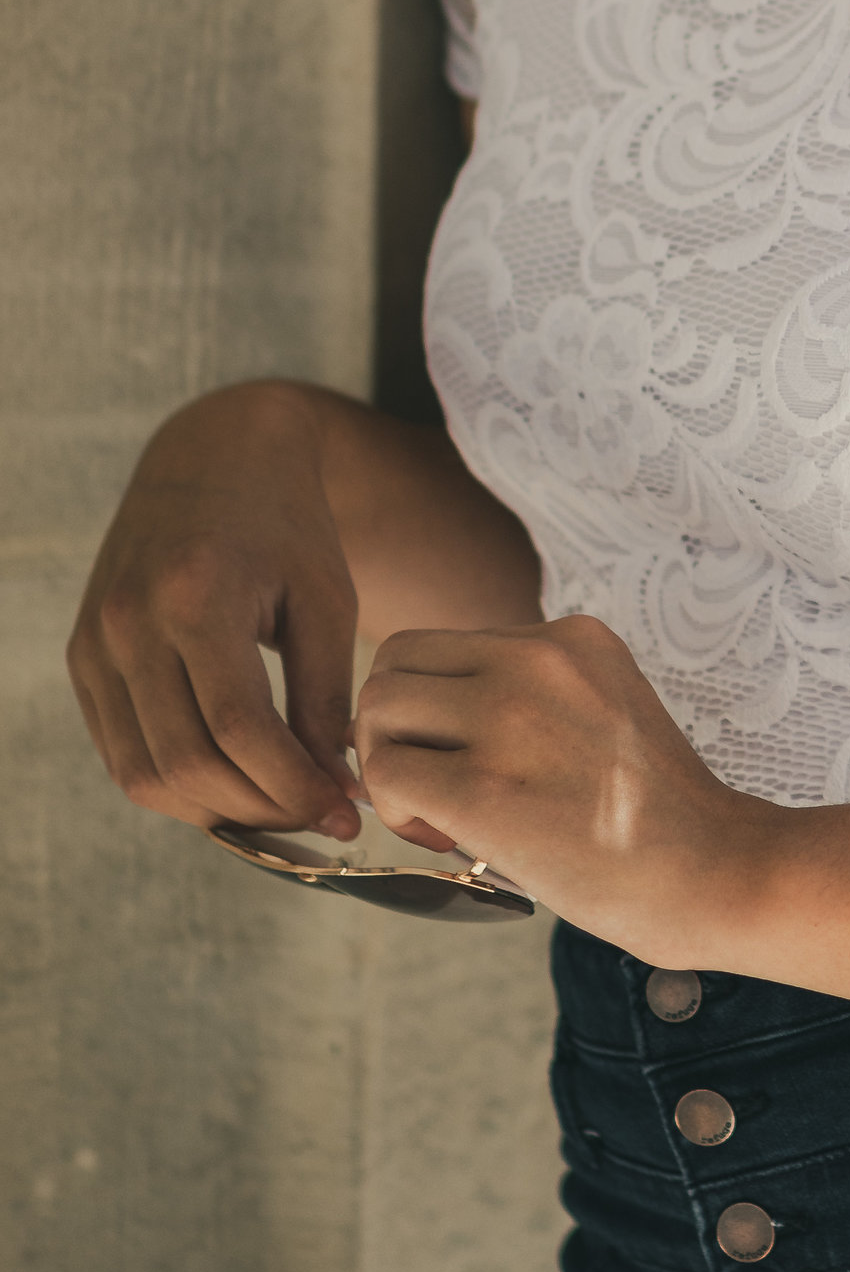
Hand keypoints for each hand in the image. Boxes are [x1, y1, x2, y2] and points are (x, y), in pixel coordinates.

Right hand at [69, 386, 362, 839]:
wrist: (213, 456)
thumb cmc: (285, 524)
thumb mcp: (326, 598)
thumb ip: (325, 696)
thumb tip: (332, 791)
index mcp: (195, 595)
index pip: (240, 729)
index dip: (294, 787)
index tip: (345, 814)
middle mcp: (129, 622)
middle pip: (187, 762)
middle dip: (262, 808)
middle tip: (319, 815)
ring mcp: (94, 643)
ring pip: (144, 773)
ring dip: (216, 808)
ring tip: (280, 804)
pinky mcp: (82, 658)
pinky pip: (121, 751)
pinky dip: (176, 782)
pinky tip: (234, 781)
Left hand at [355, 614, 778, 958]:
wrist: (716, 873)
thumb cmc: (659, 818)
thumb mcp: (605, 711)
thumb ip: (533, 697)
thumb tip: (424, 728)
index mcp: (572, 636)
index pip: (445, 648)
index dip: (432, 709)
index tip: (464, 761)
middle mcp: (538, 658)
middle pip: (396, 664)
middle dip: (393, 729)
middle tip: (431, 791)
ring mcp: (511, 717)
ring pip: (378, 709)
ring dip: (387, 767)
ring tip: (438, 818)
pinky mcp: (487, 787)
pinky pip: (387, 775)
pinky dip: (396, 810)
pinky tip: (445, 839)